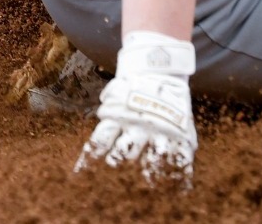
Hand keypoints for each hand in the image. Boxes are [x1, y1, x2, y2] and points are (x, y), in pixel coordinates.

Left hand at [76, 32, 196, 183]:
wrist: (160, 70)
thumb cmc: (132, 88)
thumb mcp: (114, 97)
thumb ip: (104, 114)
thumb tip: (89, 123)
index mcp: (117, 118)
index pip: (99, 142)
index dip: (89, 160)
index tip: (80, 176)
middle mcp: (138, 126)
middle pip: (125, 153)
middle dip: (117, 166)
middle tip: (112, 178)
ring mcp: (160, 130)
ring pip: (153, 160)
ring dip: (148, 175)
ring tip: (146, 188)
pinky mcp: (180, 134)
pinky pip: (181, 158)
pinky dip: (182, 176)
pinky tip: (181, 191)